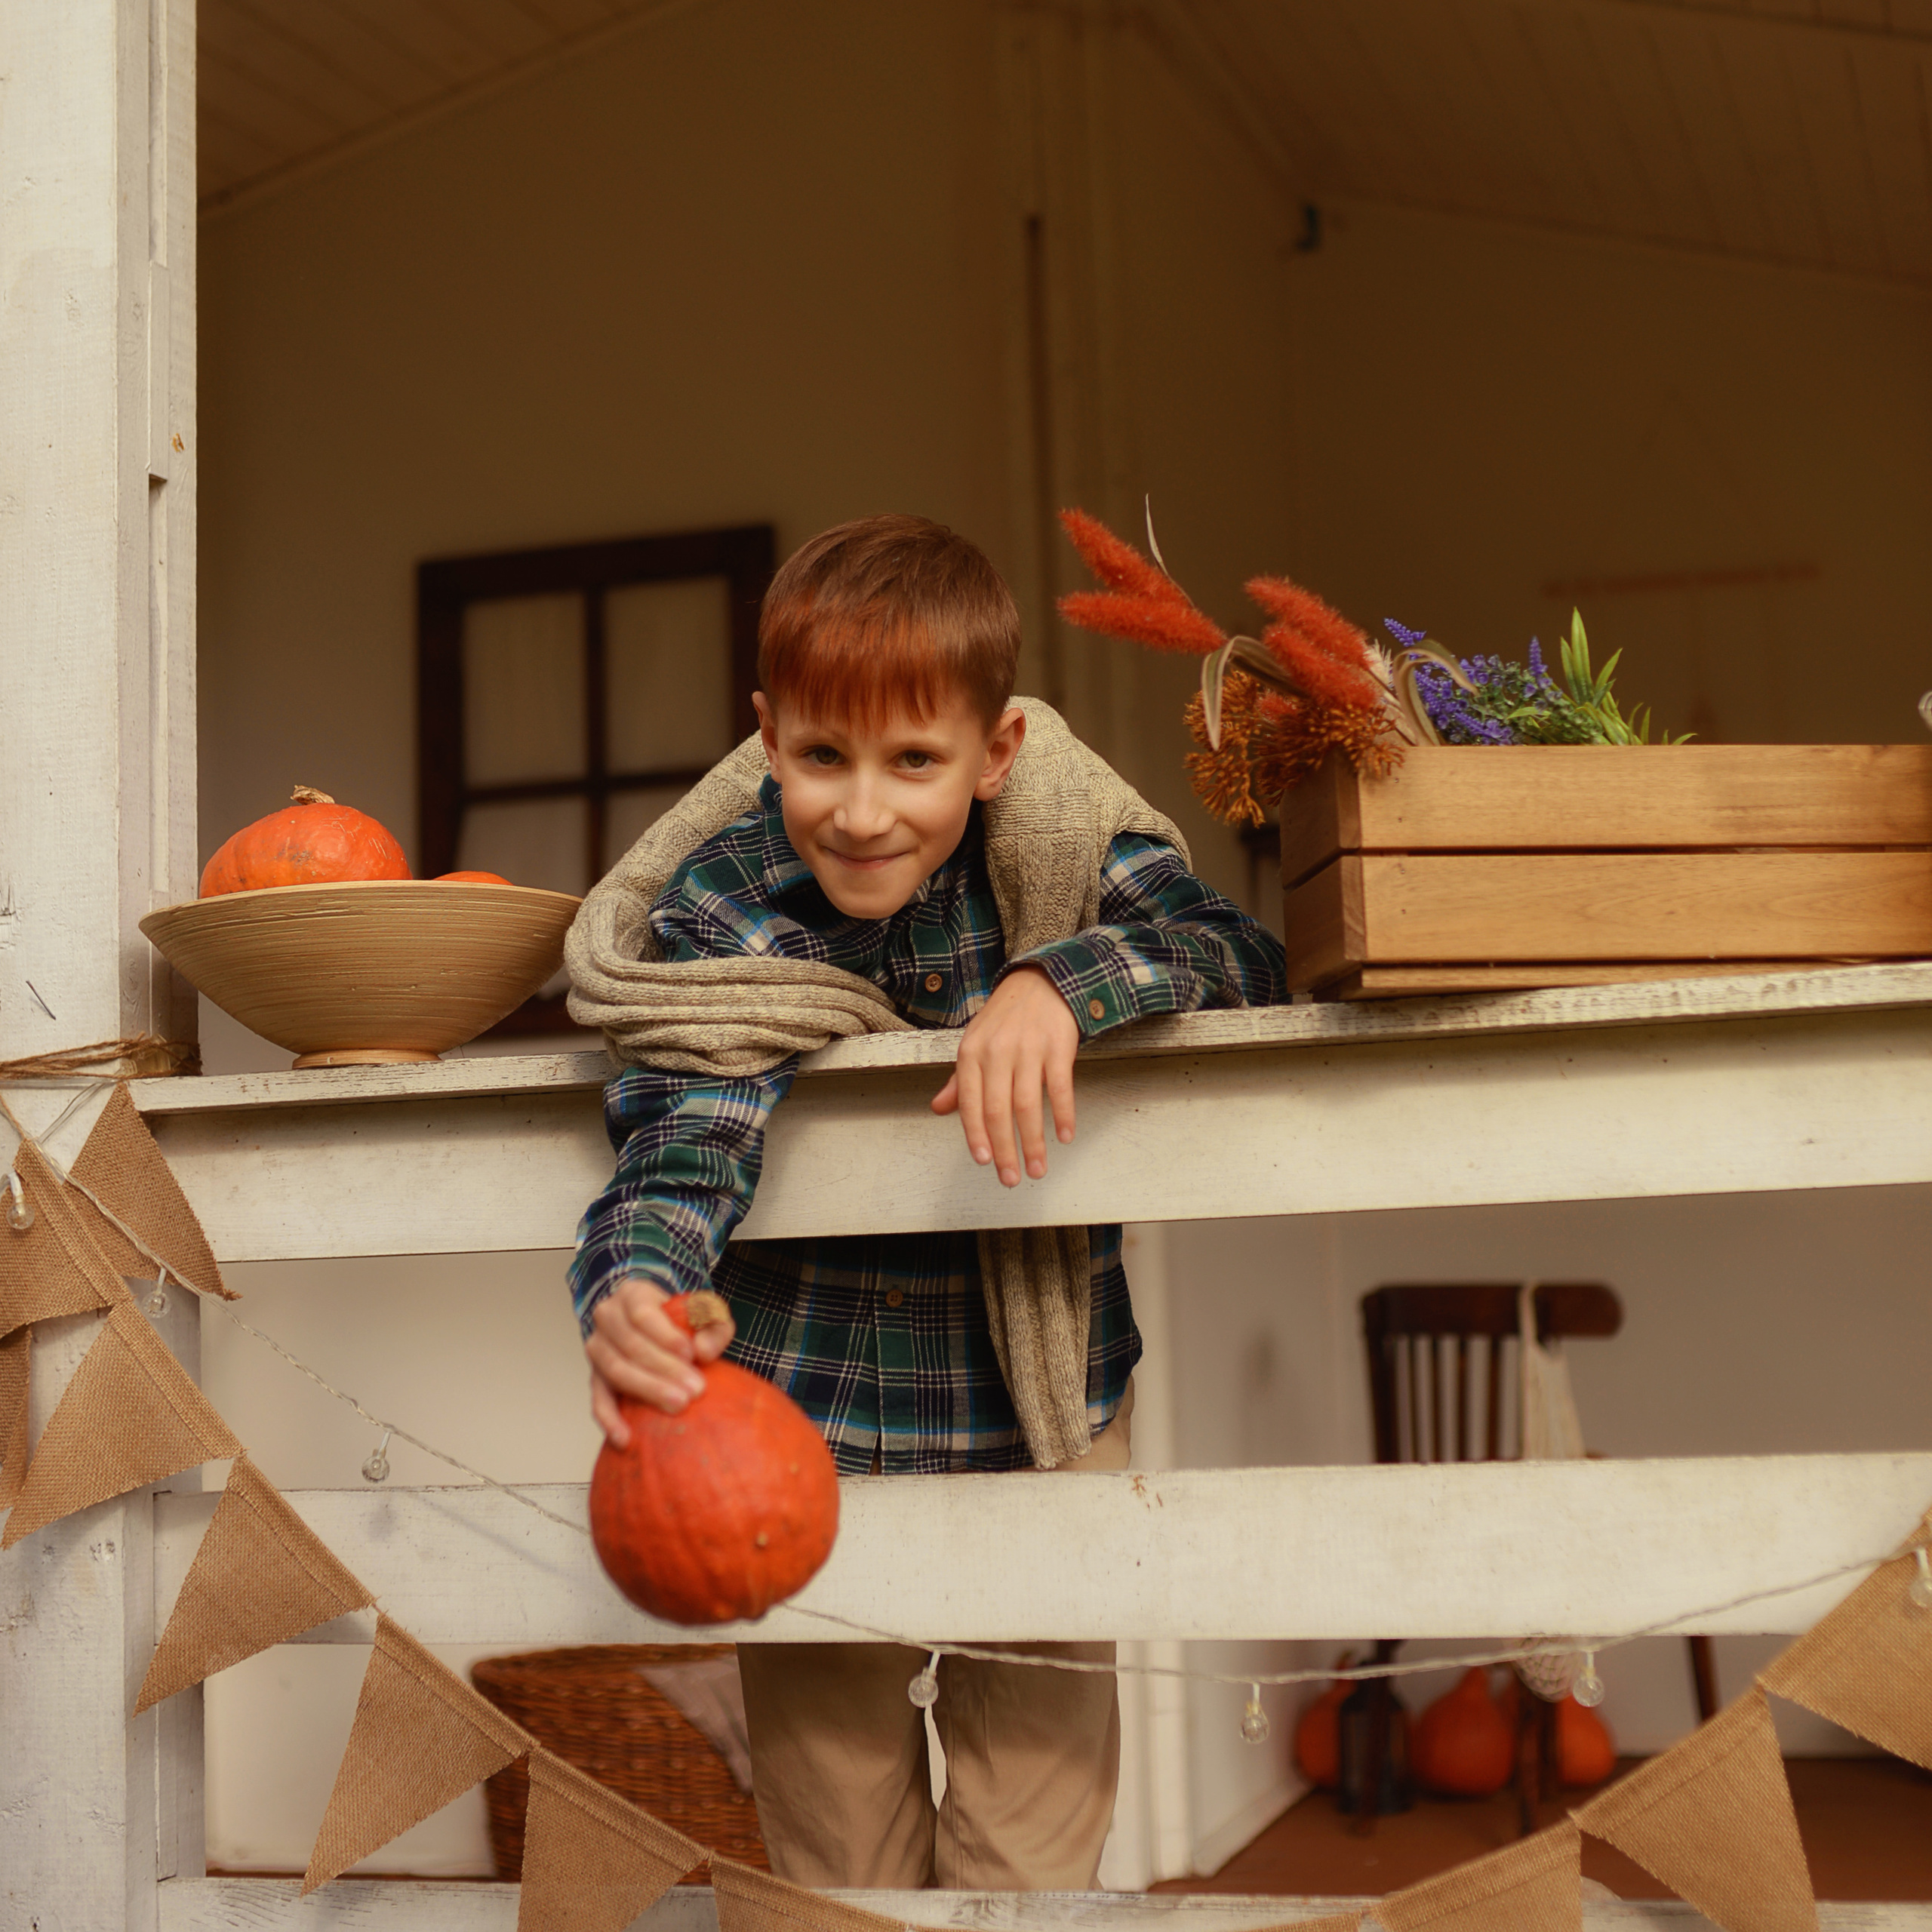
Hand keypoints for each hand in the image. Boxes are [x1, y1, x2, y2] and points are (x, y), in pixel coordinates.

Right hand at [585, 1276, 736, 1446]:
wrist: (660, 1326)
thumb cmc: (683, 1318)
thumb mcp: (705, 1312)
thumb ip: (713, 1324)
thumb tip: (703, 1350)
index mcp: (632, 1293)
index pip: (643, 1314)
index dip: (665, 1336)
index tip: (691, 1354)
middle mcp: (608, 1318)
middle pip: (630, 1345)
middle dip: (664, 1370)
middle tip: (694, 1389)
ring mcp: (598, 1348)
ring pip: (615, 1371)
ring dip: (647, 1390)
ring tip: (677, 1406)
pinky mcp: (596, 1378)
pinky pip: (598, 1399)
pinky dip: (609, 1420)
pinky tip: (625, 1438)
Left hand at [930, 965, 1078, 1186]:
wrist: (1041, 982)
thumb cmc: (1004, 1020)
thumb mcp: (975, 1045)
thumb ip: (960, 1081)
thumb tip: (939, 1109)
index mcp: (971, 1053)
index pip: (971, 1103)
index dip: (977, 1136)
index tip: (985, 1162)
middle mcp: (997, 1051)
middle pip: (999, 1110)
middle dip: (1005, 1149)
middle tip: (1011, 1178)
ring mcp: (1029, 1048)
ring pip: (1028, 1105)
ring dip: (1033, 1142)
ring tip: (1037, 1168)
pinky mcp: (1058, 1046)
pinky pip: (1060, 1088)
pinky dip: (1062, 1115)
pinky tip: (1063, 1136)